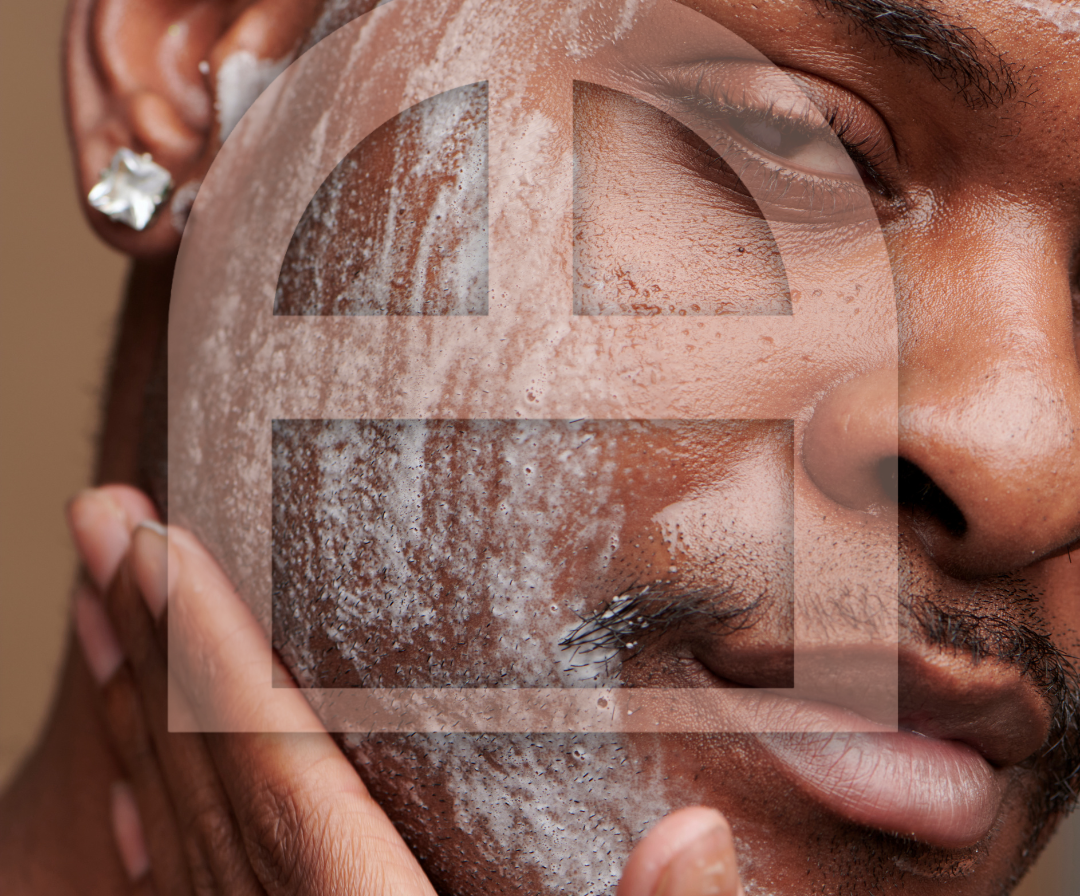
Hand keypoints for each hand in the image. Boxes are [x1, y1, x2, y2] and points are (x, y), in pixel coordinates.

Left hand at [69, 486, 744, 895]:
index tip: (164, 550)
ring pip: (173, 822)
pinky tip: (126, 773)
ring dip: (133, 702)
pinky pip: (184, 893)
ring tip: (97, 598)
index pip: (280, 778)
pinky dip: (149, 813)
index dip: (219, 657)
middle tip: (98, 522)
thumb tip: (692, 832)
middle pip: (203, 777)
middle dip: (147, 639)